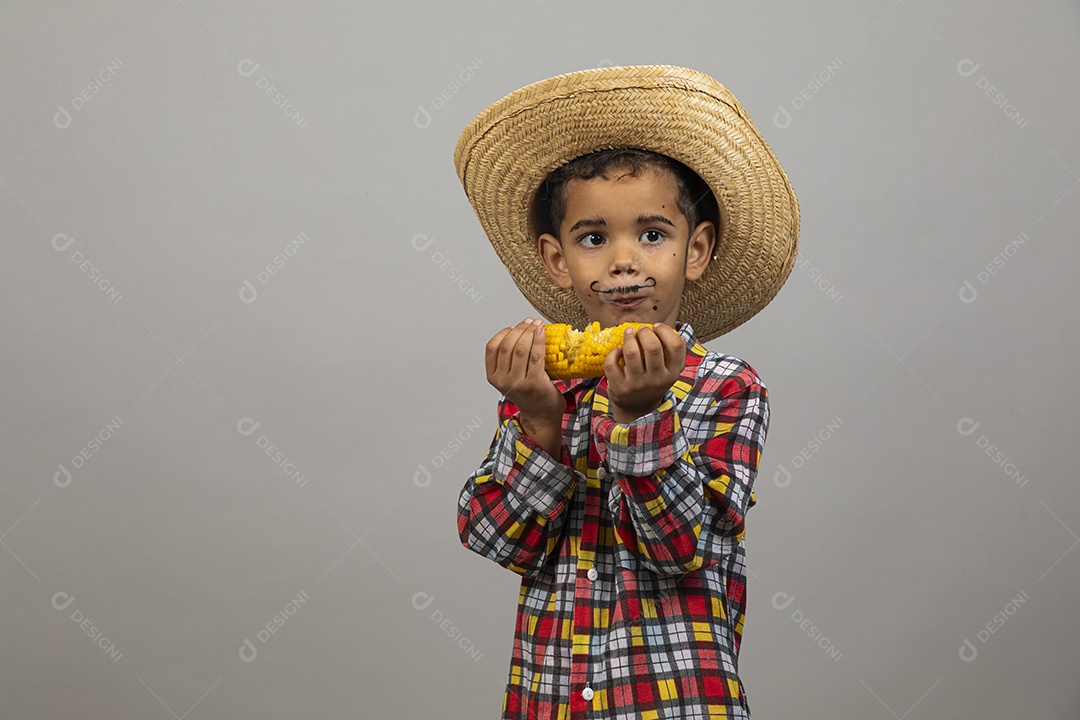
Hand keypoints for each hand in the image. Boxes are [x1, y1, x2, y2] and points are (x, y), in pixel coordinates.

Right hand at [485, 318, 565, 450]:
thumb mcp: (511, 377)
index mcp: (493, 377)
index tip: (515, 326)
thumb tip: (521, 329)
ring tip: (537, 324)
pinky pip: (536, 356)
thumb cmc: (529, 392)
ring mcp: (518, 383)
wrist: (541, 415)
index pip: (492, 347)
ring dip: (530, 332)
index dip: (504, 332)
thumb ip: (509, 359)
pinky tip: (542, 332)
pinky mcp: (534, 383)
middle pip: (508, 345)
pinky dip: (539, 340)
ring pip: (521, 349)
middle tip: (531, 321)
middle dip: (520, 329)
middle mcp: (502, 381)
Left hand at [605, 323, 685, 422]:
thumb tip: (666, 328)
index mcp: (672, 373)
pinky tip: (618, 351)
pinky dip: (614, 352)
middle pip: (653, 347)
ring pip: (631, 352)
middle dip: (645, 332)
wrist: (638, 407)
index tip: (656, 327)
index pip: (676, 346)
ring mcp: (638, 384)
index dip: (665, 331)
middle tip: (641, 330)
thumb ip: (673, 352)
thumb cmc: (653, 380)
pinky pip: (613, 363)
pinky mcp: (620, 387)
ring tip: (629, 333)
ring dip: (629, 337)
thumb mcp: (669, 370)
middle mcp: (657, 380)